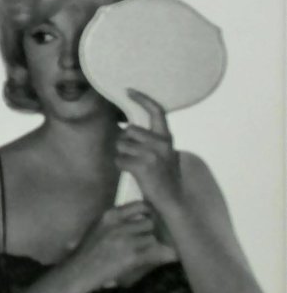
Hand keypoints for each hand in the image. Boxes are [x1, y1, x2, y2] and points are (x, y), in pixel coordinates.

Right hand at [70, 201, 173, 289]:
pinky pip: (154, 253)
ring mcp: (126, 240)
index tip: (151, 219)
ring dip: (151, 246)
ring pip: (151, 238)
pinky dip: (159, 256)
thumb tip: (139, 219)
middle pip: (149, 222)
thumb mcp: (98, 227)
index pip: (140, 205)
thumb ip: (117, 221)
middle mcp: (119, 224)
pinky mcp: (132, 256)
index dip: (149, 212)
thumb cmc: (87, 250)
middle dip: (150, 232)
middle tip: (150, 239)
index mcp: (110, 214)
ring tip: (147, 252)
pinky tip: (163, 258)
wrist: (80, 270)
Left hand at [116, 89, 181, 209]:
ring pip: (121, 145)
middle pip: (129, 130)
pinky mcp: (142, 166)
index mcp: (167, 138)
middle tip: (131, 155)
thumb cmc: (164, 178)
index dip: (142, 99)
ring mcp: (152, 154)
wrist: (172, 201)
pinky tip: (131, 173)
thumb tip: (128, 127)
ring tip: (134, 165)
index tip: (129, 91)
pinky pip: (119, 160)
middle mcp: (161, 143)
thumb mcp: (165, 154)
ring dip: (122, 155)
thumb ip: (152, 140)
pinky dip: (121, 166)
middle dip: (124, 142)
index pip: (156, 111)